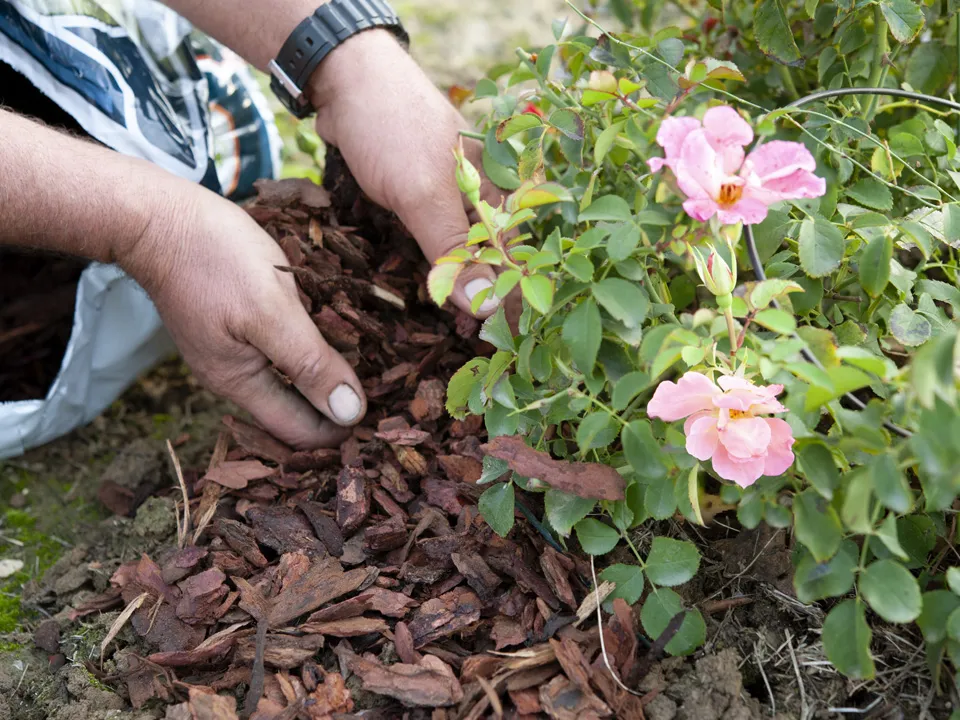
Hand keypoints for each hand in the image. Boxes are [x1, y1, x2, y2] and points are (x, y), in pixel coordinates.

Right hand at [120, 183, 365, 448]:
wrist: (156, 215)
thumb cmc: (214, 258)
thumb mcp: (271, 310)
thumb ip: (309, 363)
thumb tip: (350, 414)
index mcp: (241, 383)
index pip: (300, 432)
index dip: (341, 429)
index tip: (383, 413)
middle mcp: (233, 375)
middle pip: (294, 410)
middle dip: (336, 405)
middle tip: (386, 388)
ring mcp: (229, 348)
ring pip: (287, 379)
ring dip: (323, 375)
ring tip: (370, 360)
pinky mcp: (231, 323)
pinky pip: (277, 350)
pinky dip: (306, 349)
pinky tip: (332, 331)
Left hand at [308, 30, 505, 317]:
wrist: (342, 80)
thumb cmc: (392, 130)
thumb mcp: (424, 195)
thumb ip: (454, 250)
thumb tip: (487, 307)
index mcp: (495, 191)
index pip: (515, 256)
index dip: (512, 298)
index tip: (507, 342)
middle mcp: (477, 195)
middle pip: (488, 258)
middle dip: (483, 300)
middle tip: (474, 344)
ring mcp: (445, 196)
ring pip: (458, 252)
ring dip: (455, 287)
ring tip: (452, 329)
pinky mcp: (415, 198)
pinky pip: (428, 240)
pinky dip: (428, 266)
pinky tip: (424, 291)